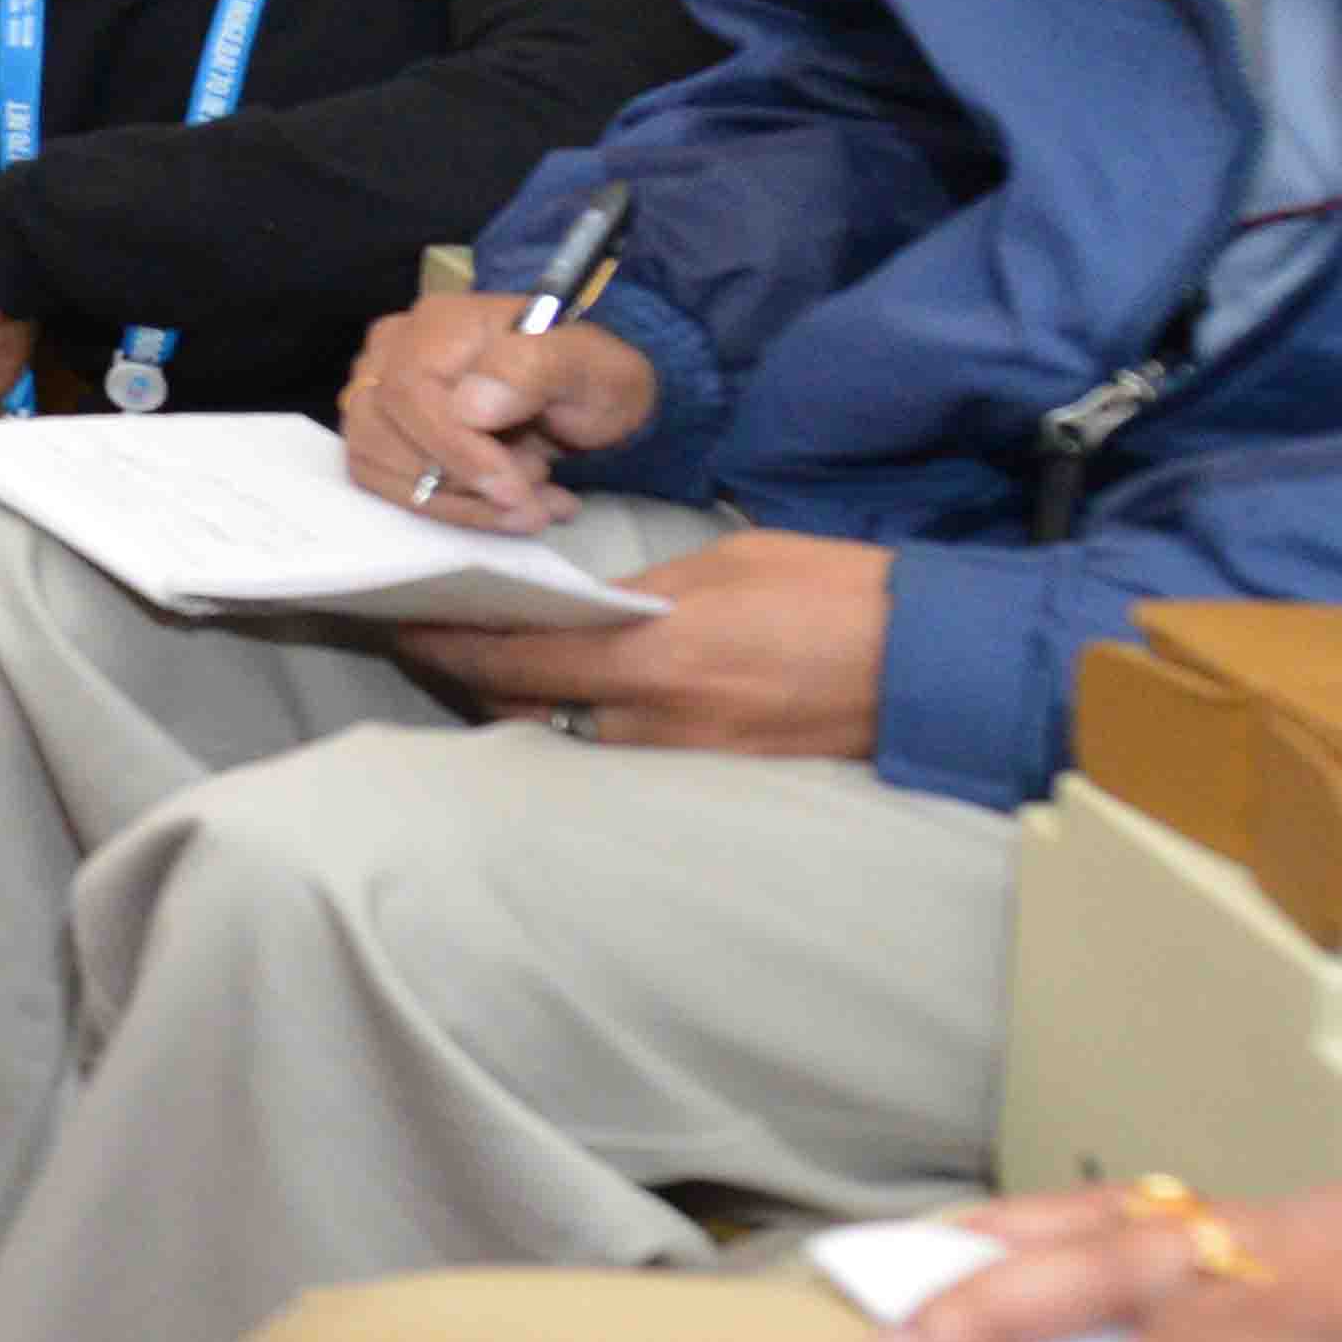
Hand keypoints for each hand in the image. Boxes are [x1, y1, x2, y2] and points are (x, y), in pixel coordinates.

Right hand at [337, 287, 665, 528]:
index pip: (408, 391)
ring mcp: (376, 391)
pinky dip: (448, 510)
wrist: (585, 401)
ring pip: (376, 463)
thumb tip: (470, 406)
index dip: (453, 449)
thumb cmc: (588, 377)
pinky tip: (504, 509)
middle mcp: (391, 351)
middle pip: (381, 431)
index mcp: (438, 324)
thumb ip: (534, 370)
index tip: (510, 490)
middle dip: (462, 482)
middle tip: (534, 498)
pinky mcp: (378, 433)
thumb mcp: (589, 366)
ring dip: (458, 503)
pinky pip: (384, 484)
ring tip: (529, 503)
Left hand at [398, 526, 889, 755]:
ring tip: (492, 666)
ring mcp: (689, 758)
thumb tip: (589, 608)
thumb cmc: (837, 592)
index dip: (450, 645)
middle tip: (435, 640)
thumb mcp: (726, 565)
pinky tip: (576, 698)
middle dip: (473, 677)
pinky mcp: (719, 777)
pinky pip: (626, 754)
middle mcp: (659, 720)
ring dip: (526, 705)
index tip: (405, 624)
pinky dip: (588, 726)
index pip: (517, 658)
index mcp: (656, 656)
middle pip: (526, 708)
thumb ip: (644, 592)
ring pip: (571, 736)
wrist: (935, 662)